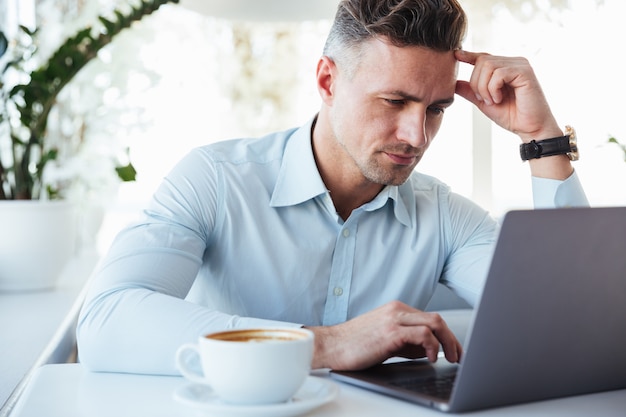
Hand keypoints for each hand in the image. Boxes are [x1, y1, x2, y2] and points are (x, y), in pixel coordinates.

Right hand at [306, 301, 462, 370]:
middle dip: (452, 339)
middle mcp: (396, 310)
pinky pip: (423, 334)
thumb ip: (407, 343)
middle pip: (437, 319)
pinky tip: (431, 358)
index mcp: (395, 310)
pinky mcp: (390, 332)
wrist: (330, 347)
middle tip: (458, 356)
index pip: (430, 318)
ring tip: (449, 358)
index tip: (454, 350)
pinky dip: (433, 346)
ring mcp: (393, 319)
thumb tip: (428, 350)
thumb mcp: (385, 341)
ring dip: (447, 343)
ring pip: (434, 323)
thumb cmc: (353, 346)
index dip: (447, 335)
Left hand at [455, 49, 572, 179]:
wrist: (530, 129)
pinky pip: (499, 73)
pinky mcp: (525, 72)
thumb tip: (454, 82)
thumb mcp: (485, 102)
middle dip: (476, 83)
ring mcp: (520, 65)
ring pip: (488, 66)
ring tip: (493, 101)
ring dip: (484, 88)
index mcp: (505, 67)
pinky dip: (493, 88)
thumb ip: (471, 91)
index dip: (469, 56)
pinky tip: (499, 99)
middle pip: (482, 61)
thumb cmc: (511, 116)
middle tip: (484, 100)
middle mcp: (513, 62)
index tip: (455, 55)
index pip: (484, 57)